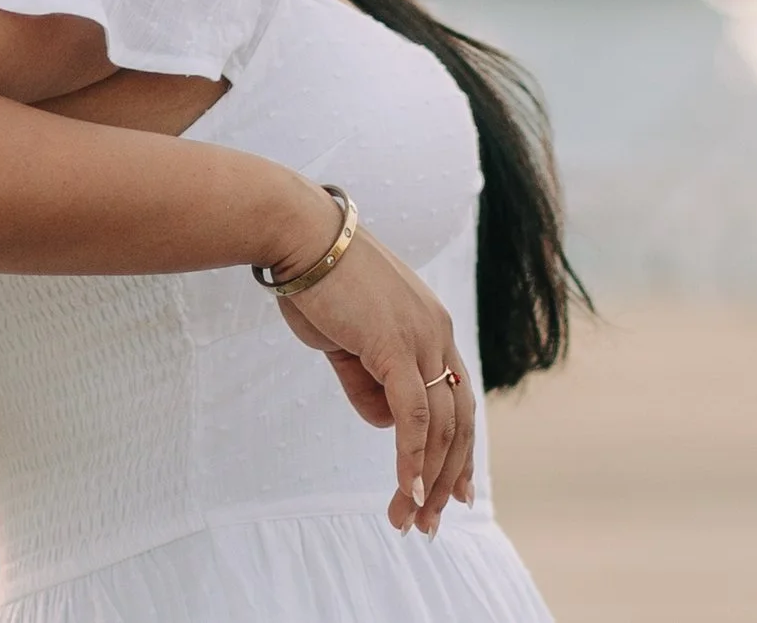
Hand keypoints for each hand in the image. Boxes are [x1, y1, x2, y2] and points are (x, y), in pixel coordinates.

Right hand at [268, 202, 477, 535]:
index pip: (457, 398)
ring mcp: (422, 339)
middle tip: (430, 522)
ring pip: (439, 425)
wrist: (298, 234)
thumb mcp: (344, 340)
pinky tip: (409, 491)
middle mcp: (437, 333)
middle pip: (458, 419)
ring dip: (426, 478)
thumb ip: (366, 379)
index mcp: (430, 326)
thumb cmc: (314, 280)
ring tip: (410, 519)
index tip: (455, 490)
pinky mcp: (396, 346)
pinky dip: (413, 457)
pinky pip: (412, 416)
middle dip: (447, 475)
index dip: (459, 447)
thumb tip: (384, 421)